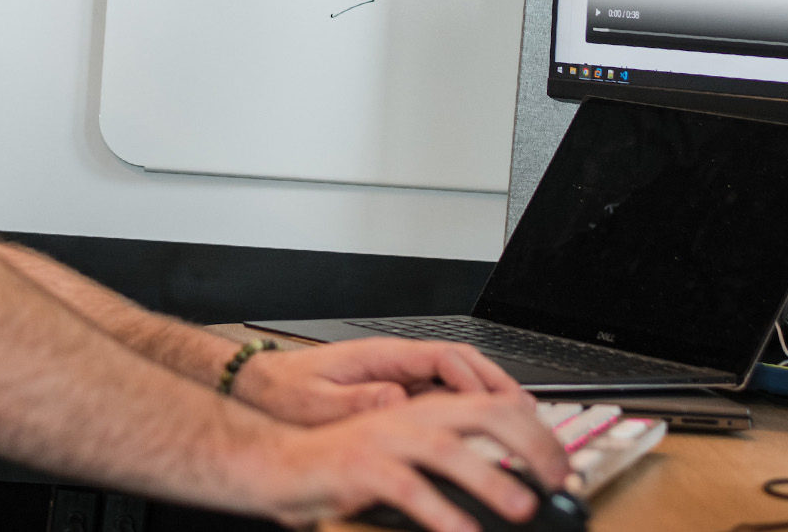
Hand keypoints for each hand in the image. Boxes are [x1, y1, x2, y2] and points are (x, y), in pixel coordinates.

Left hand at [231, 338, 517, 424]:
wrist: (261, 387)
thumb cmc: (285, 391)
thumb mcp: (316, 402)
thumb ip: (357, 402)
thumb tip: (397, 402)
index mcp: (380, 358)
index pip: (442, 358)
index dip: (475, 379)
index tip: (495, 404)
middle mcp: (393, 363)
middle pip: (459, 364)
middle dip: (496, 384)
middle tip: (526, 413)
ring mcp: (396, 377)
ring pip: (454, 380)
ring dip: (486, 396)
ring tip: (518, 422)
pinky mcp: (392, 393)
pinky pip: (439, 396)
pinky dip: (465, 409)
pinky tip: (480, 430)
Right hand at [235, 389, 568, 531]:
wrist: (280, 463)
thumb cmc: (344, 466)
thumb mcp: (405, 459)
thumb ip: (450, 466)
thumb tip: (505, 492)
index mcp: (424, 410)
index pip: (493, 404)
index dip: (534, 428)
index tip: (561, 462)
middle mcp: (409, 416)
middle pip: (482, 415)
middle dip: (529, 444)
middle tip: (556, 479)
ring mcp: (385, 439)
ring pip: (448, 449)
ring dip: (490, 477)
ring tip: (521, 507)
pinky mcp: (362, 467)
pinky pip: (409, 489)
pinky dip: (440, 512)